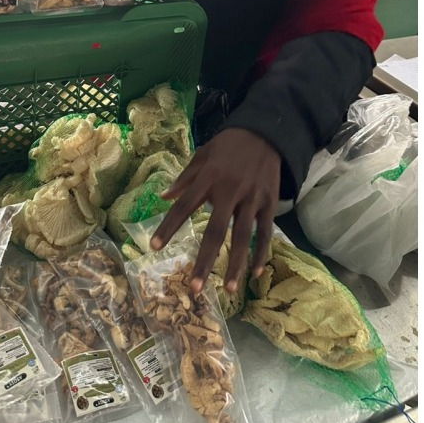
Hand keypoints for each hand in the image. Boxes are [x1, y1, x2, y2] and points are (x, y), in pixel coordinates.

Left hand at [150, 128, 280, 293]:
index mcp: (208, 178)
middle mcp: (230, 191)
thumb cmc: (228, 145)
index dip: (169, 227)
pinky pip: (265, 232)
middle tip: (194, 287)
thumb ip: (184, 178)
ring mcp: (252, 198)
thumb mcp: (203, 154)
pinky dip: (261, 253)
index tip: (154, 247)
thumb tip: (163, 197)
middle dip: (204, 260)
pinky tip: (255, 274)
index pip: (184, 206)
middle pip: (215, 231)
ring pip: (243, 237)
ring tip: (228, 290)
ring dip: (235, 265)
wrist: (266, 132)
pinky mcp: (269, 202)